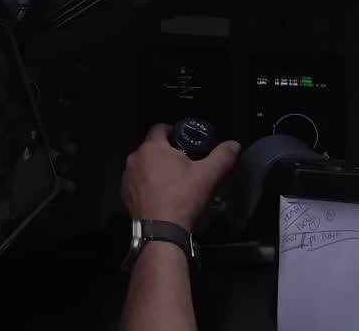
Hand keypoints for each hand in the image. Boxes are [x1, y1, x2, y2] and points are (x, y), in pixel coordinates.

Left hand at [121, 123, 240, 228]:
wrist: (161, 230)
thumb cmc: (183, 197)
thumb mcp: (207, 175)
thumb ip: (222, 156)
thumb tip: (234, 144)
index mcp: (152, 147)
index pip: (160, 128)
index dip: (173, 130)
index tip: (185, 140)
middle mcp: (135, 158)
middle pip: (151, 147)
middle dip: (166, 151)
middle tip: (183, 163)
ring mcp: (127, 176)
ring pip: (143, 164)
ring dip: (155, 167)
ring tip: (173, 180)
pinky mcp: (124, 193)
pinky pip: (137, 181)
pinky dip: (147, 183)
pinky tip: (161, 194)